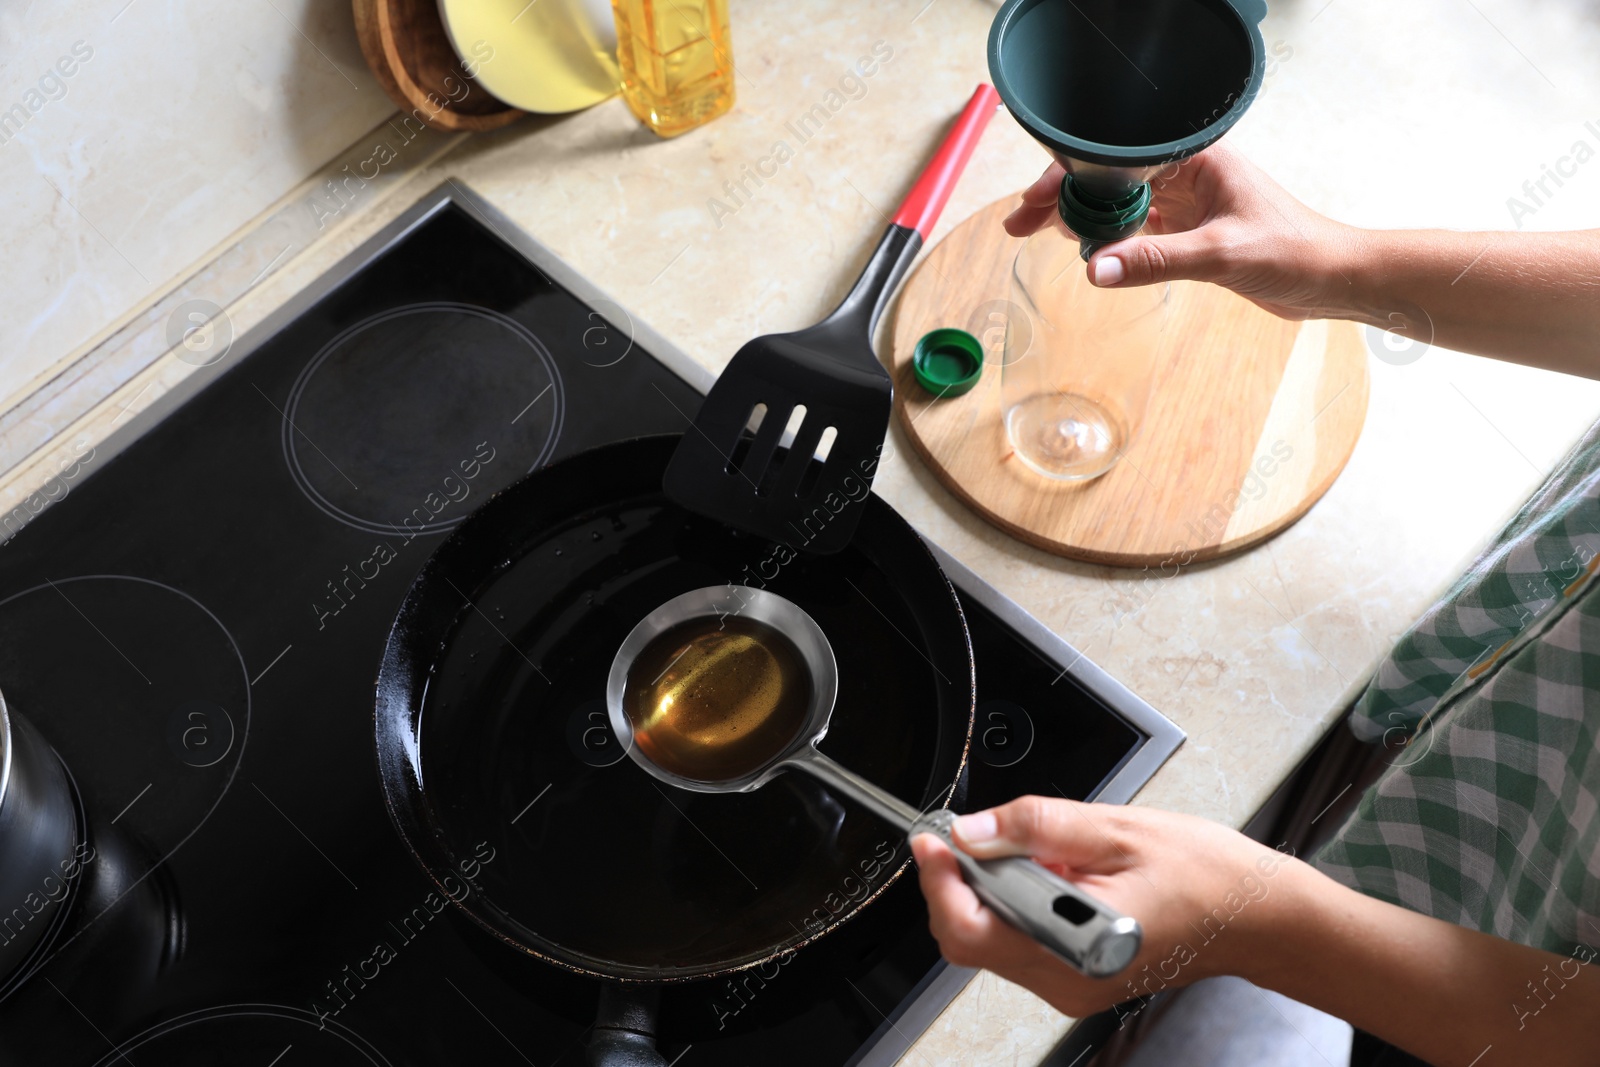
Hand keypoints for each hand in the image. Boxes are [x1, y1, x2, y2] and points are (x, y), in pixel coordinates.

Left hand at [910, 796, 1303, 1019]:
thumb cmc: (1205, 873)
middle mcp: (1067, 979)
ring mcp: (1070, 985)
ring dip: (990, 892)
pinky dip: (1016, 906)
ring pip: (990, 942)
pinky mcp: (1076, 979)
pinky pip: (1019, 944)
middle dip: (959, 884)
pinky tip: (1051, 875)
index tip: (933, 840)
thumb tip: (972, 830)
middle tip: (975, 835)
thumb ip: (1036, 827)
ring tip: (1036, 853)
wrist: (1256, 914)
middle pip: (970, 940)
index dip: (939, 881)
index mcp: (1076, 945)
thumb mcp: (1115, 829)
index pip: (970, 929)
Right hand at [1002, 143, 1356, 321]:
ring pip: (1117, 204)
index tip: (1036, 202)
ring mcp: (1186, 202)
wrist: (1333, 278)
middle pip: (1108, 178)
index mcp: (1196, 157)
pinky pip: (1135, 231)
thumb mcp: (1220, 254)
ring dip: (1080, 220)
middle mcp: (1186, 173)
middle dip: (1062, 197)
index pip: (1116, 158)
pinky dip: (1107, 242)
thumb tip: (1094, 269)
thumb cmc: (1295, 250)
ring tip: (1035, 234)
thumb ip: (1155, 261)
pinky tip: (1083, 253)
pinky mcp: (1189, 232)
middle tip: (1019, 223)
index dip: (1071, 178)